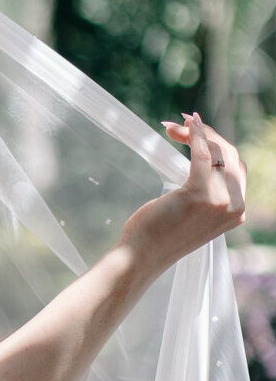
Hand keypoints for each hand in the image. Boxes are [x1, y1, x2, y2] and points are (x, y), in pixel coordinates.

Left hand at [119, 112, 245, 265]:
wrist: (142, 256)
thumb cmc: (159, 234)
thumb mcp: (193, 214)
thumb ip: (207, 193)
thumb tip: (204, 158)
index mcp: (237, 213)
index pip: (237, 169)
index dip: (219, 147)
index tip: (194, 134)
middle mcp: (235, 207)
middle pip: (231, 157)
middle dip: (207, 136)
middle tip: (179, 127)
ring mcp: (220, 202)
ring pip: (218, 153)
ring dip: (195, 134)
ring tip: (173, 128)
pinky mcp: (200, 194)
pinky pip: (202, 155)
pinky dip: (196, 135)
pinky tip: (186, 124)